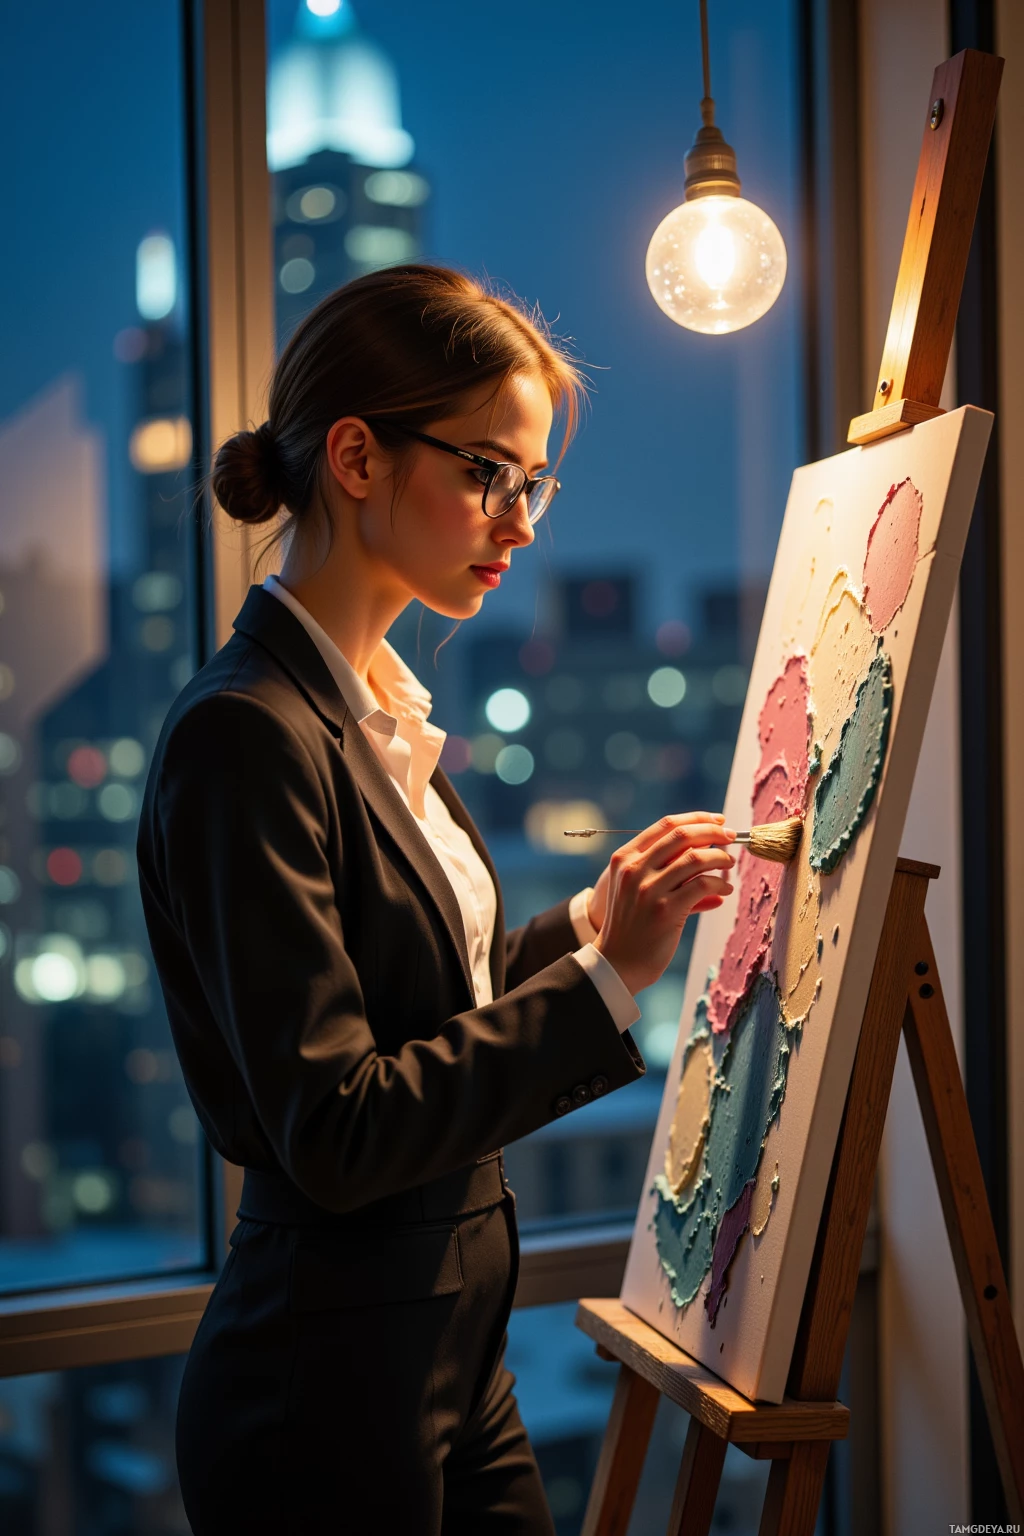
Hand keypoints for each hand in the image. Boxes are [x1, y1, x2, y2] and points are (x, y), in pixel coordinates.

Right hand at [592, 813, 734, 995]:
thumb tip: (708, 850)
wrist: (618, 962)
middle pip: (682, 835)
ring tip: (729, 863)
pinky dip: (719, 883)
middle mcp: (635, 869)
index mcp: (625, 858)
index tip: (717, 821)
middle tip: (731, 837)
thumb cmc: (631, 924)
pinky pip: (703, 885)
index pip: (665, 824)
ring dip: (720, 857)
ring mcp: (649, 890)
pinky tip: (725, 888)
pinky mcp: (666, 910)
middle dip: (713, 832)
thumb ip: (663, 867)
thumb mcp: (635, 888)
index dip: (696, 818)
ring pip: (696, 858)